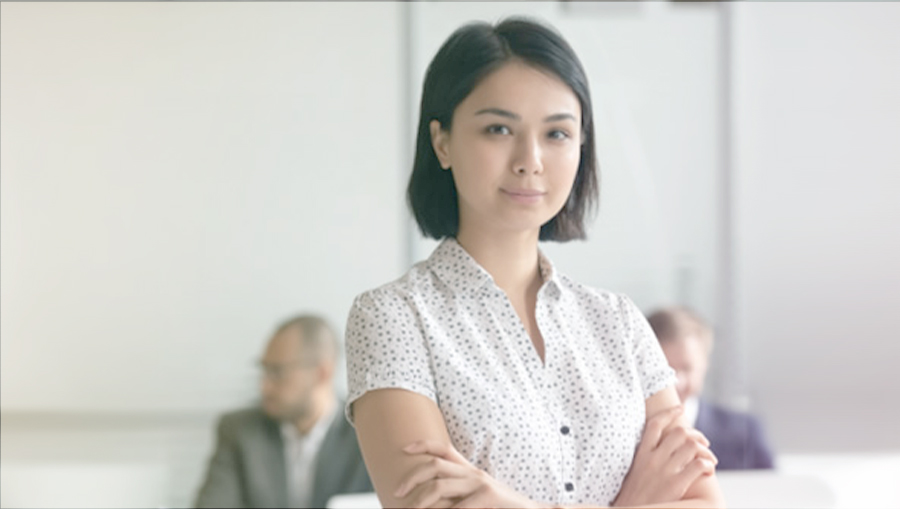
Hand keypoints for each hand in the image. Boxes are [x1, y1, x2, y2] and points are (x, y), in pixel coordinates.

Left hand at [394, 440, 545, 508]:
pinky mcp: (488, 496)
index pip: (443, 448)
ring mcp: (481, 483)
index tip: (404, 448)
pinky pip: (458, 508)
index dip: (422, 444)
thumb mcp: (474, 496)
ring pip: (440, 486)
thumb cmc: (497, 507)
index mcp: (468, 470)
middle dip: (412, 477)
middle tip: (397, 492)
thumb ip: (455, 493)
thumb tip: (427, 498)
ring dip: (420, 501)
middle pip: (434, 464)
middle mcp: (473, 472)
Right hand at [612, 406, 717, 506]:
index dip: (669, 413)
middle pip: (679, 433)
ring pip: (692, 446)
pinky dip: (707, 465)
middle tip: (704, 442)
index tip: (680, 408)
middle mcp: (653, 458)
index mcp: (641, 453)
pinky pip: (698, 465)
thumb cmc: (633, 494)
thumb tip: (661, 447)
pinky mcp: (676, 484)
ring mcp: (665, 471)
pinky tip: (708, 471)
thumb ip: (646, 456)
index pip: (655, 424)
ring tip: (710, 460)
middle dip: (696, 435)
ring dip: (706, 451)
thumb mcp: (635, 470)